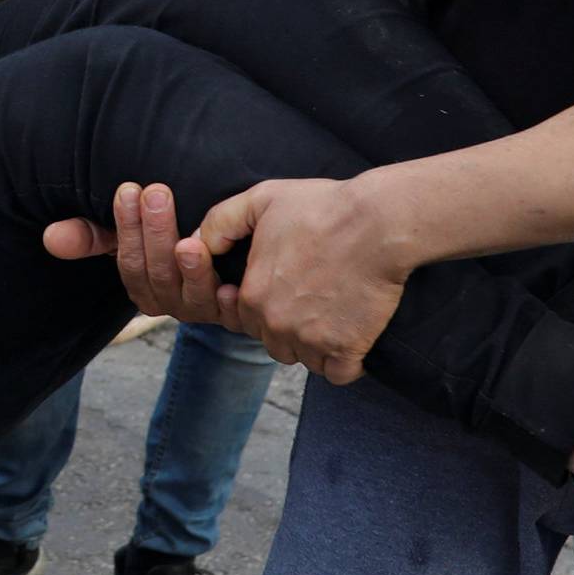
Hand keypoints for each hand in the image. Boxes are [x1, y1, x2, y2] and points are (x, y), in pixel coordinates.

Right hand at [44, 181, 243, 327]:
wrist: (232, 243)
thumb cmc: (170, 236)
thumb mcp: (130, 233)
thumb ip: (91, 235)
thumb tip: (50, 236)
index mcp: (144, 289)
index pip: (128, 263)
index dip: (127, 229)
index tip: (129, 190)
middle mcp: (173, 305)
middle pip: (158, 274)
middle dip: (155, 233)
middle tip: (156, 193)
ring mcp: (205, 308)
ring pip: (192, 293)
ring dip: (191, 265)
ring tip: (191, 238)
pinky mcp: (237, 312)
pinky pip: (231, 311)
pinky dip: (228, 296)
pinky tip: (229, 275)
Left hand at [194, 176, 411, 380]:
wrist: (376, 223)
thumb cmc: (321, 207)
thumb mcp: (261, 200)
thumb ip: (220, 222)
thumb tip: (197, 242)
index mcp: (252, 296)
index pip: (248, 319)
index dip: (268, 305)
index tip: (290, 287)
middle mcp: (276, 324)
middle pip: (275, 343)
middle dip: (290, 327)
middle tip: (314, 297)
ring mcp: (311, 340)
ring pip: (305, 359)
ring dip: (316, 345)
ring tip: (333, 312)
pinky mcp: (345, 349)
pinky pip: (338, 374)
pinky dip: (344, 362)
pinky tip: (351, 337)